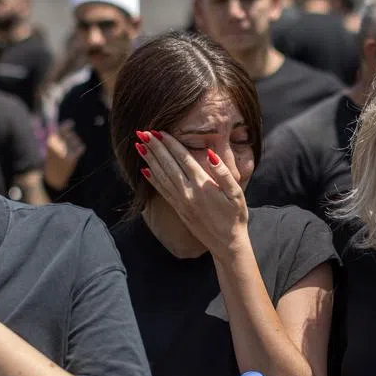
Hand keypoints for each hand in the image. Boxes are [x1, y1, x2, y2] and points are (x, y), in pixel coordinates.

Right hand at [44, 119, 85, 189]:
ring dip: (76, 143)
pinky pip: (80, 147)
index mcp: (50, 141)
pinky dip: (79, 149)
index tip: (71, 123)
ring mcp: (65, 151)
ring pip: (76, 140)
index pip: (62, 128)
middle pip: (71, 134)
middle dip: (72, 136)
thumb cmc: (51, 161)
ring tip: (70, 150)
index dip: (68, 125)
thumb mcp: (49, 147)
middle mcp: (58, 145)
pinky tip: (75, 153)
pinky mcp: (72, 158)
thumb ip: (56, 135)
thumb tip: (68, 122)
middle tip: (69, 142)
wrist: (52, 178)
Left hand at [137, 131, 248, 257]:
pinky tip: (144, 170)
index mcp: (202, 185)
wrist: (227, 244)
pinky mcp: (178, 209)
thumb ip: (223, 173)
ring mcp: (181, 202)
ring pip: (161, 176)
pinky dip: (152, 179)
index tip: (159, 132)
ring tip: (139, 146)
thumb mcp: (236, 193)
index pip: (183, 159)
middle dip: (155, 148)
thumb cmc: (235, 216)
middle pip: (168, 165)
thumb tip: (210, 154)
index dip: (170, 144)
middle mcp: (188, 192)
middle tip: (143, 133)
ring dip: (149, 160)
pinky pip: (162, 191)